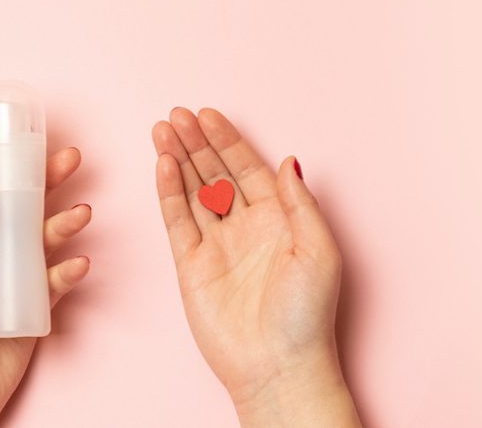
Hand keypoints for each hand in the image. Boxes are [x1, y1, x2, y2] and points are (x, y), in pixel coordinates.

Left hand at [0, 148, 91, 427]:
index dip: (7, 168)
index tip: (28, 144)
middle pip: (22, 210)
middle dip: (47, 184)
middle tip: (71, 160)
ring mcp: (12, 281)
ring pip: (43, 241)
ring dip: (63, 225)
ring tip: (81, 215)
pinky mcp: (34, 308)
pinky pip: (57, 282)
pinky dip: (69, 271)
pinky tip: (78, 265)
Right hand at [152, 108, 360, 426]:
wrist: (277, 366)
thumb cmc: (307, 315)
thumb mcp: (318, 250)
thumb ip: (300, 203)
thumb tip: (288, 160)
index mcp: (280, 220)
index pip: (248, 168)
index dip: (228, 141)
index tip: (209, 115)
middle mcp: (246, 228)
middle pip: (216, 173)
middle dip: (196, 143)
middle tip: (177, 114)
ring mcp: (217, 245)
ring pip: (193, 191)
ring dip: (178, 159)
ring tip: (162, 129)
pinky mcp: (192, 265)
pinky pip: (177, 221)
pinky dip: (169, 192)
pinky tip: (162, 166)